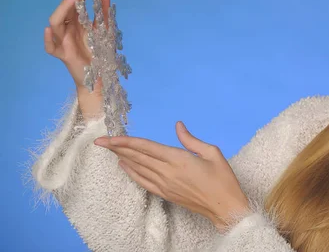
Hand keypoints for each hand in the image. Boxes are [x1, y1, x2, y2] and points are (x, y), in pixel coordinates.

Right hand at [44, 0, 110, 90]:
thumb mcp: (105, 27)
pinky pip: (50, 47)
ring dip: (64, 7)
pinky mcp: (63, 55)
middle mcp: (68, 25)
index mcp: (77, 16)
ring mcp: (63, 39)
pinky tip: (51, 28)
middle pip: (68, 4)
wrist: (100, 77)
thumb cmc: (100, 51)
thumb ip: (103, 8)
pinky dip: (48, 38)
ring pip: (56, 21)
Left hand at [94, 121, 250, 231]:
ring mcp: (164, 185)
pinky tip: (124, 166)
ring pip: (138, 169)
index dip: (127, 141)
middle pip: (137, 157)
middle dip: (117, 148)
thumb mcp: (212, 153)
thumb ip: (191, 139)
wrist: (224, 207)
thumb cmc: (222, 178)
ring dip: (122, 158)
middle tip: (100, 141)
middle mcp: (167, 172)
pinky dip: (131, 173)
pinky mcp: (165, 194)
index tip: (111, 137)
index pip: (146, 147)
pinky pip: (143, 182)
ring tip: (109, 150)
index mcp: (179, 159)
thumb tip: (178, 126)